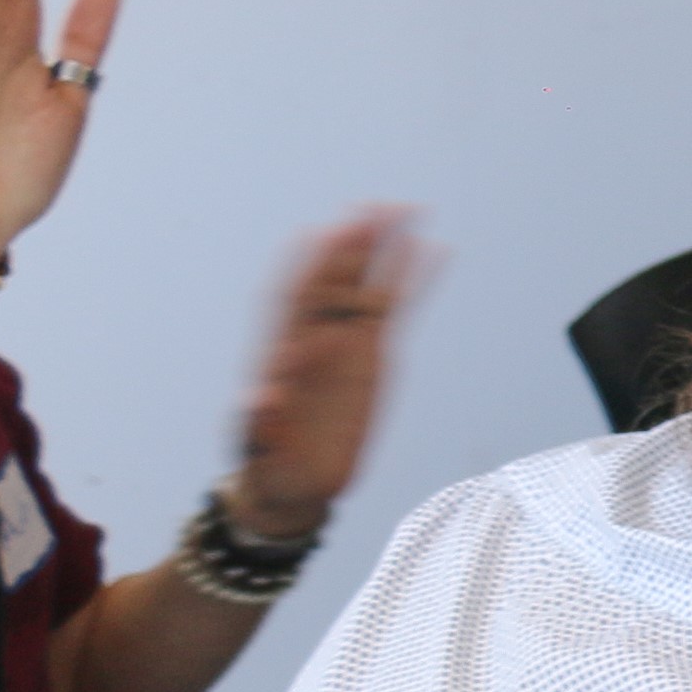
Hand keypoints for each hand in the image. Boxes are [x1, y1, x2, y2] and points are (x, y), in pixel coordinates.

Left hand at [225, 211, 433, 535]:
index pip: (296, 300)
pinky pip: (395, 312)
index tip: (324, 233)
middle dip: (352, 245)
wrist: (294, 484)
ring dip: (383, 248)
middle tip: (374, 207)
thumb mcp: (259, 449)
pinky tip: (432, 250)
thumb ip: (261, 422)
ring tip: (405, 210)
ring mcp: (345, 344)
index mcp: (283, 353)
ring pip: (367, 286)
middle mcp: (315, 338)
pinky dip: (413, 281)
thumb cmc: (269, 466)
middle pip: (335, 281)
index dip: (308, 266)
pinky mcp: (371, 358)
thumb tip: (263, 397)